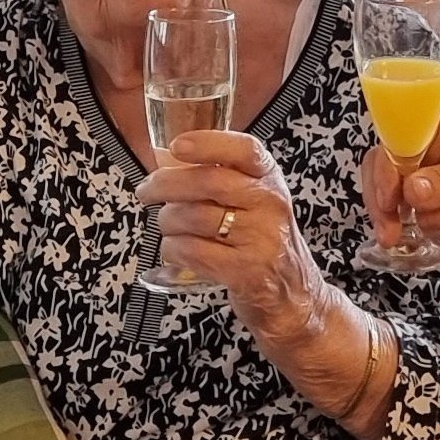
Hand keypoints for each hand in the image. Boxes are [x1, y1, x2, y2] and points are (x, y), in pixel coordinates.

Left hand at [135, 130, 328, 340]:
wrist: (293, 296)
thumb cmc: (262, 242)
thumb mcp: (252, 202)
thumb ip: (215, 178)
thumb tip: (163, 158)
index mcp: (269, 180)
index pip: (245, 150)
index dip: (208, 144)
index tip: (177, 145)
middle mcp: (269, 205)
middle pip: (208, 182)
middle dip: (165, 184)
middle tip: (146, 191)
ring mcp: (260, 239)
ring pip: (193, 218)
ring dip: (167, 222)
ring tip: (168, 226)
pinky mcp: (246, 271)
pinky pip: (191, 251)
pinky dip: (173, 249)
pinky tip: (176, 250)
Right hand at [360, 97, 439, 268]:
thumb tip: (412, 190)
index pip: (403, 124)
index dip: (390, 149)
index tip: (390, 177)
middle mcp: (429, 146)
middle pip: (385, 159)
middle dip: (382, 188)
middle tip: (390, 209)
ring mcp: (424, 179)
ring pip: (385, 190)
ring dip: (389, 213)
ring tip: (399, 232)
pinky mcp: (424, 208)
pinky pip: (400, 216)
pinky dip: (411, 226)